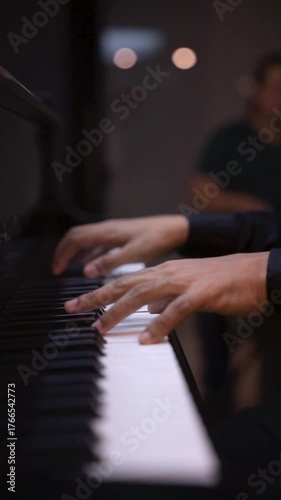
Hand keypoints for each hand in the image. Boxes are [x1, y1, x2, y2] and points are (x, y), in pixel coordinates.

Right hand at [53, 216, 188, 275]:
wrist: (176, 229)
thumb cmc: (158, 238)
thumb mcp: (134, 253)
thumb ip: (110, 262)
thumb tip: (86, 271)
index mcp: (108, 232)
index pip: (75, 239)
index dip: (63, 253)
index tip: (57, 270)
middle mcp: (107, 229)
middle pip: (76, 237)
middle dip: (64, 252)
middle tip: (57, 269)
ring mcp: (113, 232)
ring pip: (86, 240)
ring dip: (75, 253)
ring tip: (68, 268)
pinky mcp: (121, 237)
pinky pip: (98, 245)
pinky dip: (89, 255)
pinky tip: (91, 266)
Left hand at [64, 252, 268, 343]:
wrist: (252, 272)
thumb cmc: (221, 282)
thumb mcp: (187, 288)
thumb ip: (166, 300)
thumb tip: (150, 313)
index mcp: (163, 272)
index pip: (124, 281)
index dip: (99, 292)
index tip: (78, 303)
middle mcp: (168, 273)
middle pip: (125, 284)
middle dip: (96, 297)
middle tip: (72, 309)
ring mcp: (183, 282)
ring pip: (143, 294)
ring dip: (119, 311)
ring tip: (101, 328)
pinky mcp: (201, 293)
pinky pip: (176, 310)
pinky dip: (159, 325)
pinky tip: (146, 339)